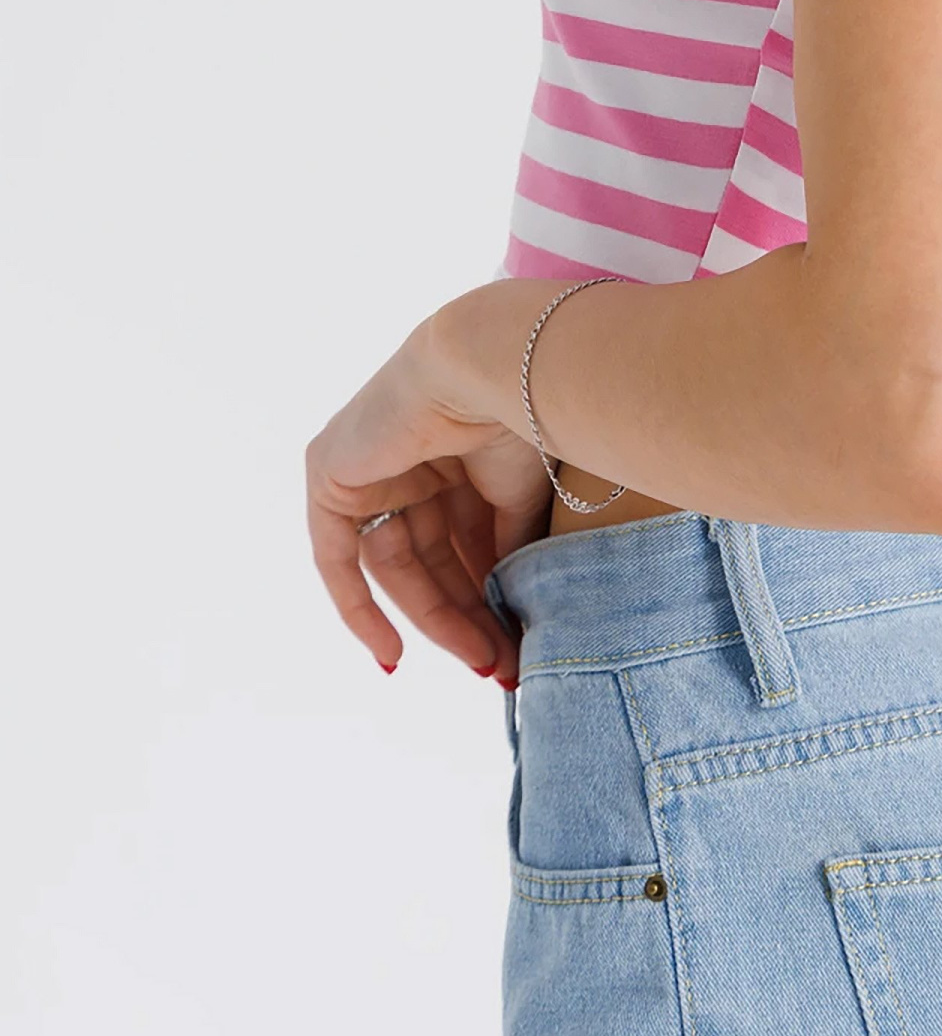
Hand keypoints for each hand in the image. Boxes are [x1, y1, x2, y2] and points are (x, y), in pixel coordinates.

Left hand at [305, 318, 552, 680]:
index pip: (460, 543)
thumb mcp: (517, 501)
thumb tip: (508, 618)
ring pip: (397, 567)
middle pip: (430, 561)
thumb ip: (505, 554)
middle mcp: (408, 464)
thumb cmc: (516, 417)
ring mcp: (369, 470)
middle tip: (498, 665)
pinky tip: (393, 656)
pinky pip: (336, 559)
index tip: (509, 649)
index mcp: (452, 457)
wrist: (486, 369)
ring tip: (479, 659)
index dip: (484, 599)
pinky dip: (359, 610)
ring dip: (437, 618)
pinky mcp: (330, 476)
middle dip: (466, 615)